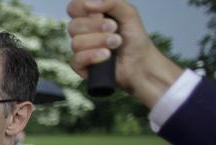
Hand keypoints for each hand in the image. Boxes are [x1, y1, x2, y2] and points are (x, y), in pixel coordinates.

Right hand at [67, 0, 182, 107]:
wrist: (141, 63)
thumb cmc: (135, 38)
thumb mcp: (129, 13)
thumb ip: (111, 2)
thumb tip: (89, 3)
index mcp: (90, 17)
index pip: (73, 8)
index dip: (81, 8)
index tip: (99, 12)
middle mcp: (83, 33)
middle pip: (73, 26)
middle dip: (96, 26)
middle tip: (114, 29)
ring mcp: (80, 50)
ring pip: (76, 43)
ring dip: (99, 42)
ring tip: (116, 44)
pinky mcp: (81, 67)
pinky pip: (76, 60)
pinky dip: (92, 56)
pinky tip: (106, 56)